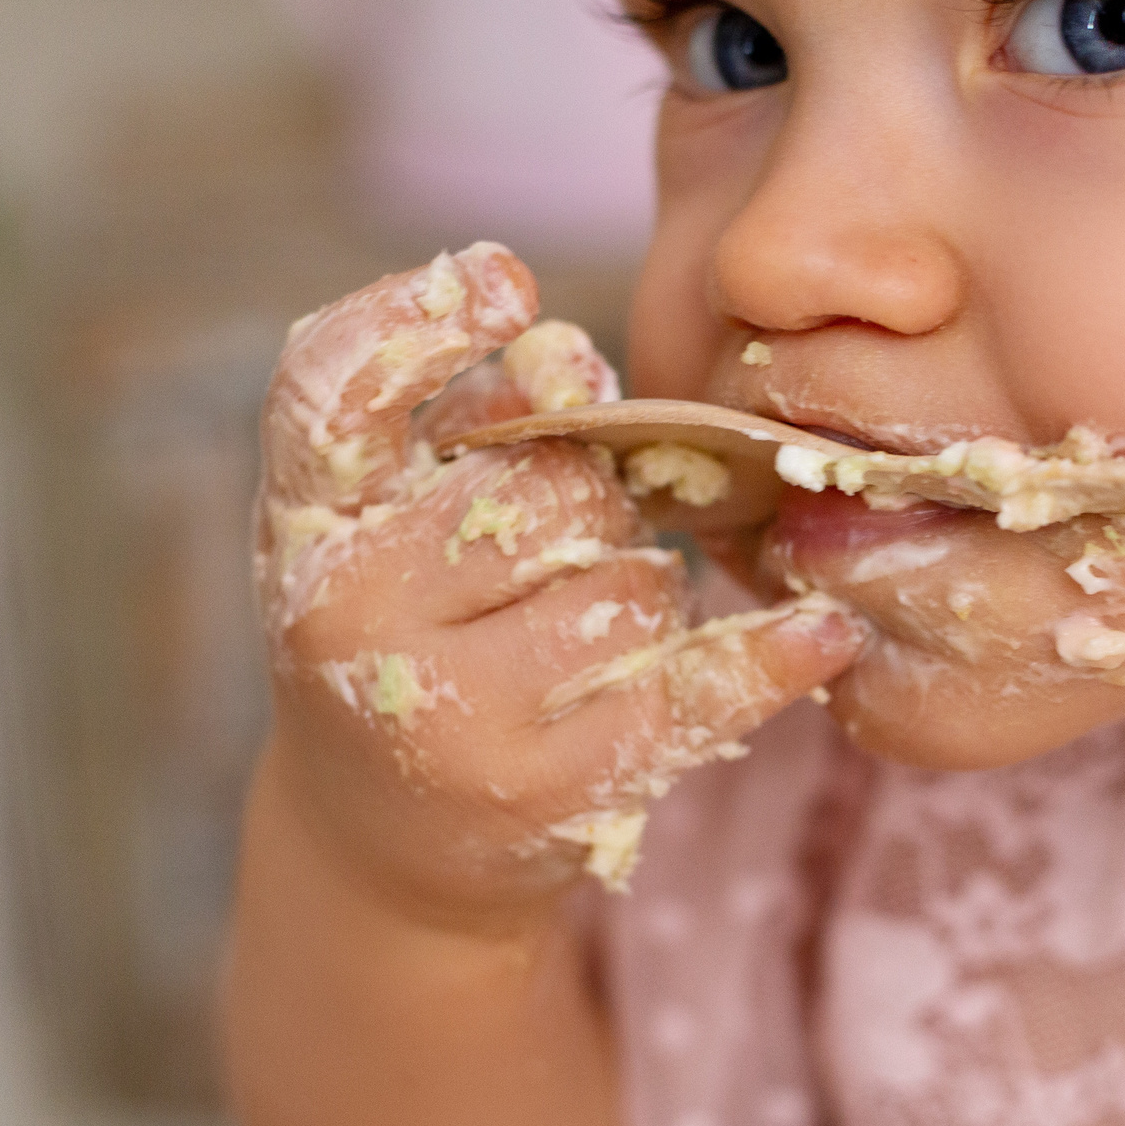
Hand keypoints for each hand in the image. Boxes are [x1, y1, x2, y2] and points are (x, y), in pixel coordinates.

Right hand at [254, 244, 867, 927]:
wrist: (383, 842)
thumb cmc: (414, 627)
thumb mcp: (406, 513)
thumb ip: (478, 414)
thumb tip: (567, 354)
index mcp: (302, 525)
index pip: (330, 390)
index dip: (412, 322)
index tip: (507, 283)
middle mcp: (348, 616)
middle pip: (545, 487)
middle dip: (588, 492)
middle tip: (570, 534)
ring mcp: (448, 713)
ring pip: (630, 584)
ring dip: (643, 583)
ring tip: (590, 620)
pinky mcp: (546, 792)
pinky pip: (693, 688)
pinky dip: (767, 658)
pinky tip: (822, 632)